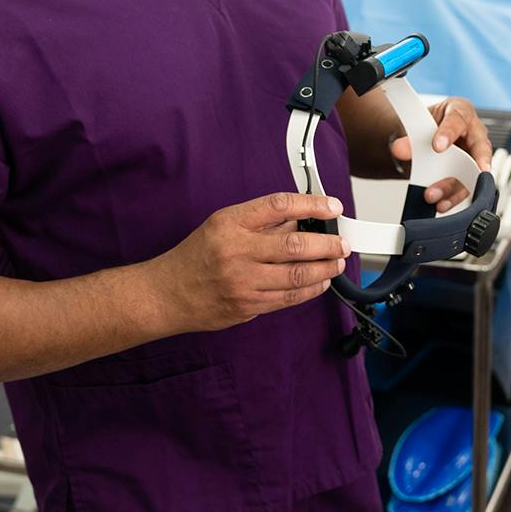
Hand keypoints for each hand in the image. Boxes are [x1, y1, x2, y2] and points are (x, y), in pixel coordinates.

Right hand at [152, 193, 349, 332]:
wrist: (168, 293)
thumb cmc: (198, 255)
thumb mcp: (223, 224)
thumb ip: (261, 221)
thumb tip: (302, 218)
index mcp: (230, 223)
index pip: (279, 206)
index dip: (311, 204)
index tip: (333, 206)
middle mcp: (237, 251)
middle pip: (294, 244)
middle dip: (327, 243)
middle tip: (342, 242)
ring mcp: (242, 282)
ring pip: (296, 275)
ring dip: (324, 268)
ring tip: (336, 262)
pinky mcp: (247, 306)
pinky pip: (288, 298)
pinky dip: (310, 290)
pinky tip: (320, 282)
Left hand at [389, 97, 491, 211]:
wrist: (423, 136)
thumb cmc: (429, 124)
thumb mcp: (418, 126)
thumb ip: (408, 137)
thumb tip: (398, 148)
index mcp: (461, 111)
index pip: (458, 120)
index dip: (448, 133)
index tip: (437, 146)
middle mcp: (473, 133)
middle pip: (480, 148)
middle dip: (474, 164)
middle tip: (471, 173)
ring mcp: (475, 155)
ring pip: (473, 173)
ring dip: (454, 187)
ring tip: (434, 195)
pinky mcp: (470, 174)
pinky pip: (466, 187)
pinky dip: (453, 198)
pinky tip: (441, 203)